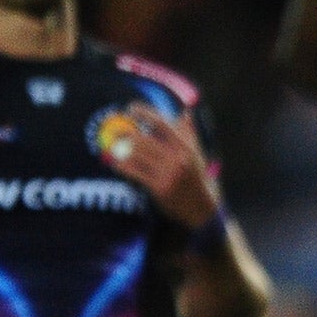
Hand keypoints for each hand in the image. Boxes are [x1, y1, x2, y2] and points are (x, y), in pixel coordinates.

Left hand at [102, 104, 218, 228]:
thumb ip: (189, 132)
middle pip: (143, 140)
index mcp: (185, 147)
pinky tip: (116, 163)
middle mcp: (177, 159)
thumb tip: (185, 111)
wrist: (202, 208)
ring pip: (136, 155)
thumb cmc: (196, 177)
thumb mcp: (197, 153)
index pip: (162, 123)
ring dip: (121, 150)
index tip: (130, 107)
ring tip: (114, 146)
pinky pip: (134, 173)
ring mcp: (168, 174)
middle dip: (126, 133)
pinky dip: (122, 166)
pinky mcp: (159, 188)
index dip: (144, 112)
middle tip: (116, 130)